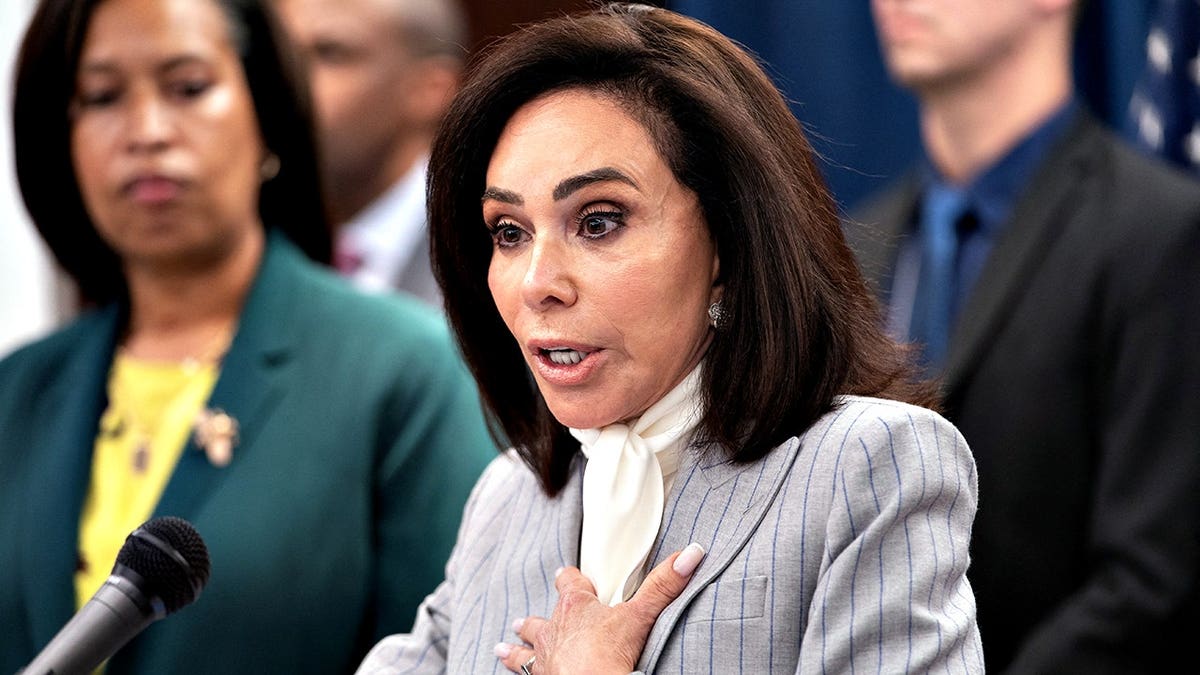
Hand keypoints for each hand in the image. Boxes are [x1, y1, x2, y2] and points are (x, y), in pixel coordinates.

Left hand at [495, 542, 704, 673]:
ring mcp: (544, 659)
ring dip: (517, 647)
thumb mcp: (641, 615)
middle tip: (523, 619)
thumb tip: (691, 553)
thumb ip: (664, 585)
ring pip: (525, 651)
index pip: (569, 584)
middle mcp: (554, 631)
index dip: (569, 579)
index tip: (567, 574)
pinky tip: (509, 670)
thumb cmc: (607, 651)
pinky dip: (518, 672)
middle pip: (542, 619)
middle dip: (535, 619)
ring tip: (503, 645)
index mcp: (575, 608)